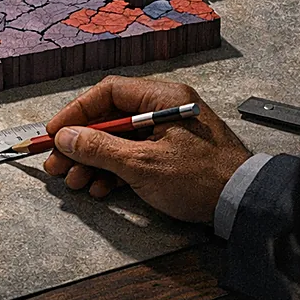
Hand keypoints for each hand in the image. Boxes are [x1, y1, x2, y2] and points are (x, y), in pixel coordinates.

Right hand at [44, 76, 251, 222]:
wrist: (243, 205)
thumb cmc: (202, 179)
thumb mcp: (141, 164)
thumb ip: (99, 148)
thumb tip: (66, 137)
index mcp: (162, 98)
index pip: (107, 93)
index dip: (76, 113)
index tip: (55, 133)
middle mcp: (164, 109)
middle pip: (109, 119)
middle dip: (80, 144)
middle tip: (57, 163)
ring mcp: (168, 133)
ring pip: (118, 140)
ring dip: (93, 162)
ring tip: (75, 181)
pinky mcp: (170, 155)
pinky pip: (132, 156)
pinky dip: (113, 172)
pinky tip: (101, 188)